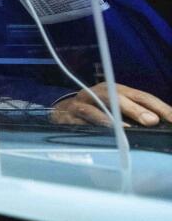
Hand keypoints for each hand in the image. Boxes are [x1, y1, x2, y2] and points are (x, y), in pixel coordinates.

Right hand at [51, 82, 171, 127]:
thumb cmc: (95, 111)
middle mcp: (99, 92)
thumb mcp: (116, 108)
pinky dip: (93, 124)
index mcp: (115, 89)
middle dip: (136, 110)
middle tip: (152, 121)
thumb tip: (157, 123)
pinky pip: (82, 118)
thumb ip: (135, 114)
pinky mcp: (69, 114)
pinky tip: (104, 132)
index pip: (141, 96)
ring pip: (98, 107)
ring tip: (127, 129)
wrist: (61, 112)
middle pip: (119, 98)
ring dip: (113, 118)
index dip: (158, 107)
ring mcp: (82, 102)